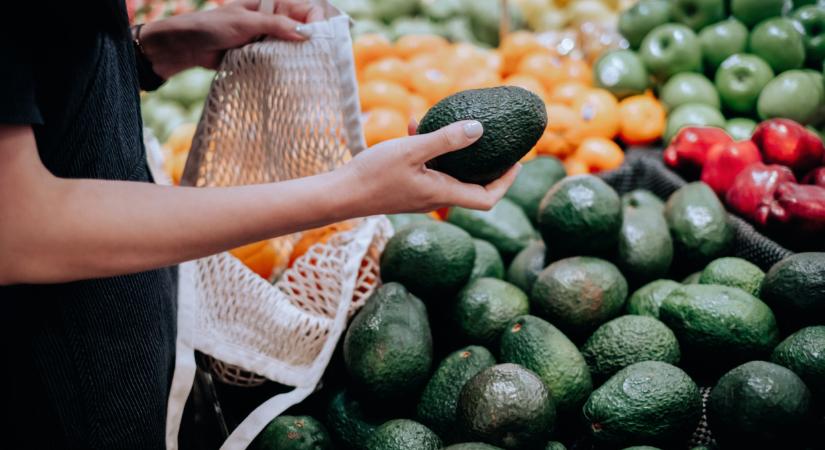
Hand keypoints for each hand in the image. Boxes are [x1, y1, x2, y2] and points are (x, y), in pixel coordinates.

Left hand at [141, 0, 323, 77]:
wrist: (189, 47)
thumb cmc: (213, 27)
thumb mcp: (246, 22)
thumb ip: (276, 25)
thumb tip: (306, 34)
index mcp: (270, 4)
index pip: (304, 8)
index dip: (315, 20)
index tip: (319, 37)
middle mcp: (272, 19)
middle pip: (302, 27)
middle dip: (312, 40)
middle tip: (321, 56)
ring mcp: (267, 38)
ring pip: (293, 45)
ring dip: (301, 55)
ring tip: (312, 67)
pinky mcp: (261, 54)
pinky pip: (280, 59)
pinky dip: (287, 66)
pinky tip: (295, 73)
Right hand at [338, 120, 520, 215]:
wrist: (340, 194)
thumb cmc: (374, 174)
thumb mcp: (412, 150)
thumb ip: (446, 139)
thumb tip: (480, 129)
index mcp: (442, 193)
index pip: (486, 199)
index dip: (505, 183)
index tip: (516, 163)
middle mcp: (435, 198)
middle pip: (471, 186)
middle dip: (485, 164)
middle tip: (496, 141)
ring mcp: (419, 194)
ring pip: (446, 172)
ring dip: (451, 149)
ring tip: (448, 122)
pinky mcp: (405, 187)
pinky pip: (426, 168)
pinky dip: (426, 149)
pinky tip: (413, 125)